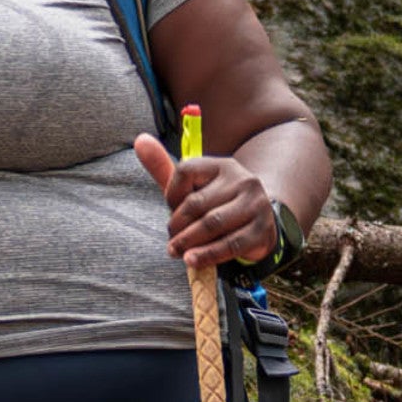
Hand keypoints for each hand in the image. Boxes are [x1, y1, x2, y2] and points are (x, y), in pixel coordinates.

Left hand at [134, 133, 279, 269]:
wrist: (258, 223)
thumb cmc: (216, 204)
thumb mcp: (192, 187)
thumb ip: (164, 168)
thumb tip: (140, 140)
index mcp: (221, 165)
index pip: (185, 171)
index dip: (170, 193)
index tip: (171, 209)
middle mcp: (241, 179)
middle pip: (196, 203)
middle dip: (177, 225)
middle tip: (171, 241)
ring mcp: (255, 204)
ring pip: (211, 224)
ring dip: (188, 242)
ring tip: (176, 252)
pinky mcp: (261, 230)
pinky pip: (229, 245)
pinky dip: (207, 255)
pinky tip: (192, 260)